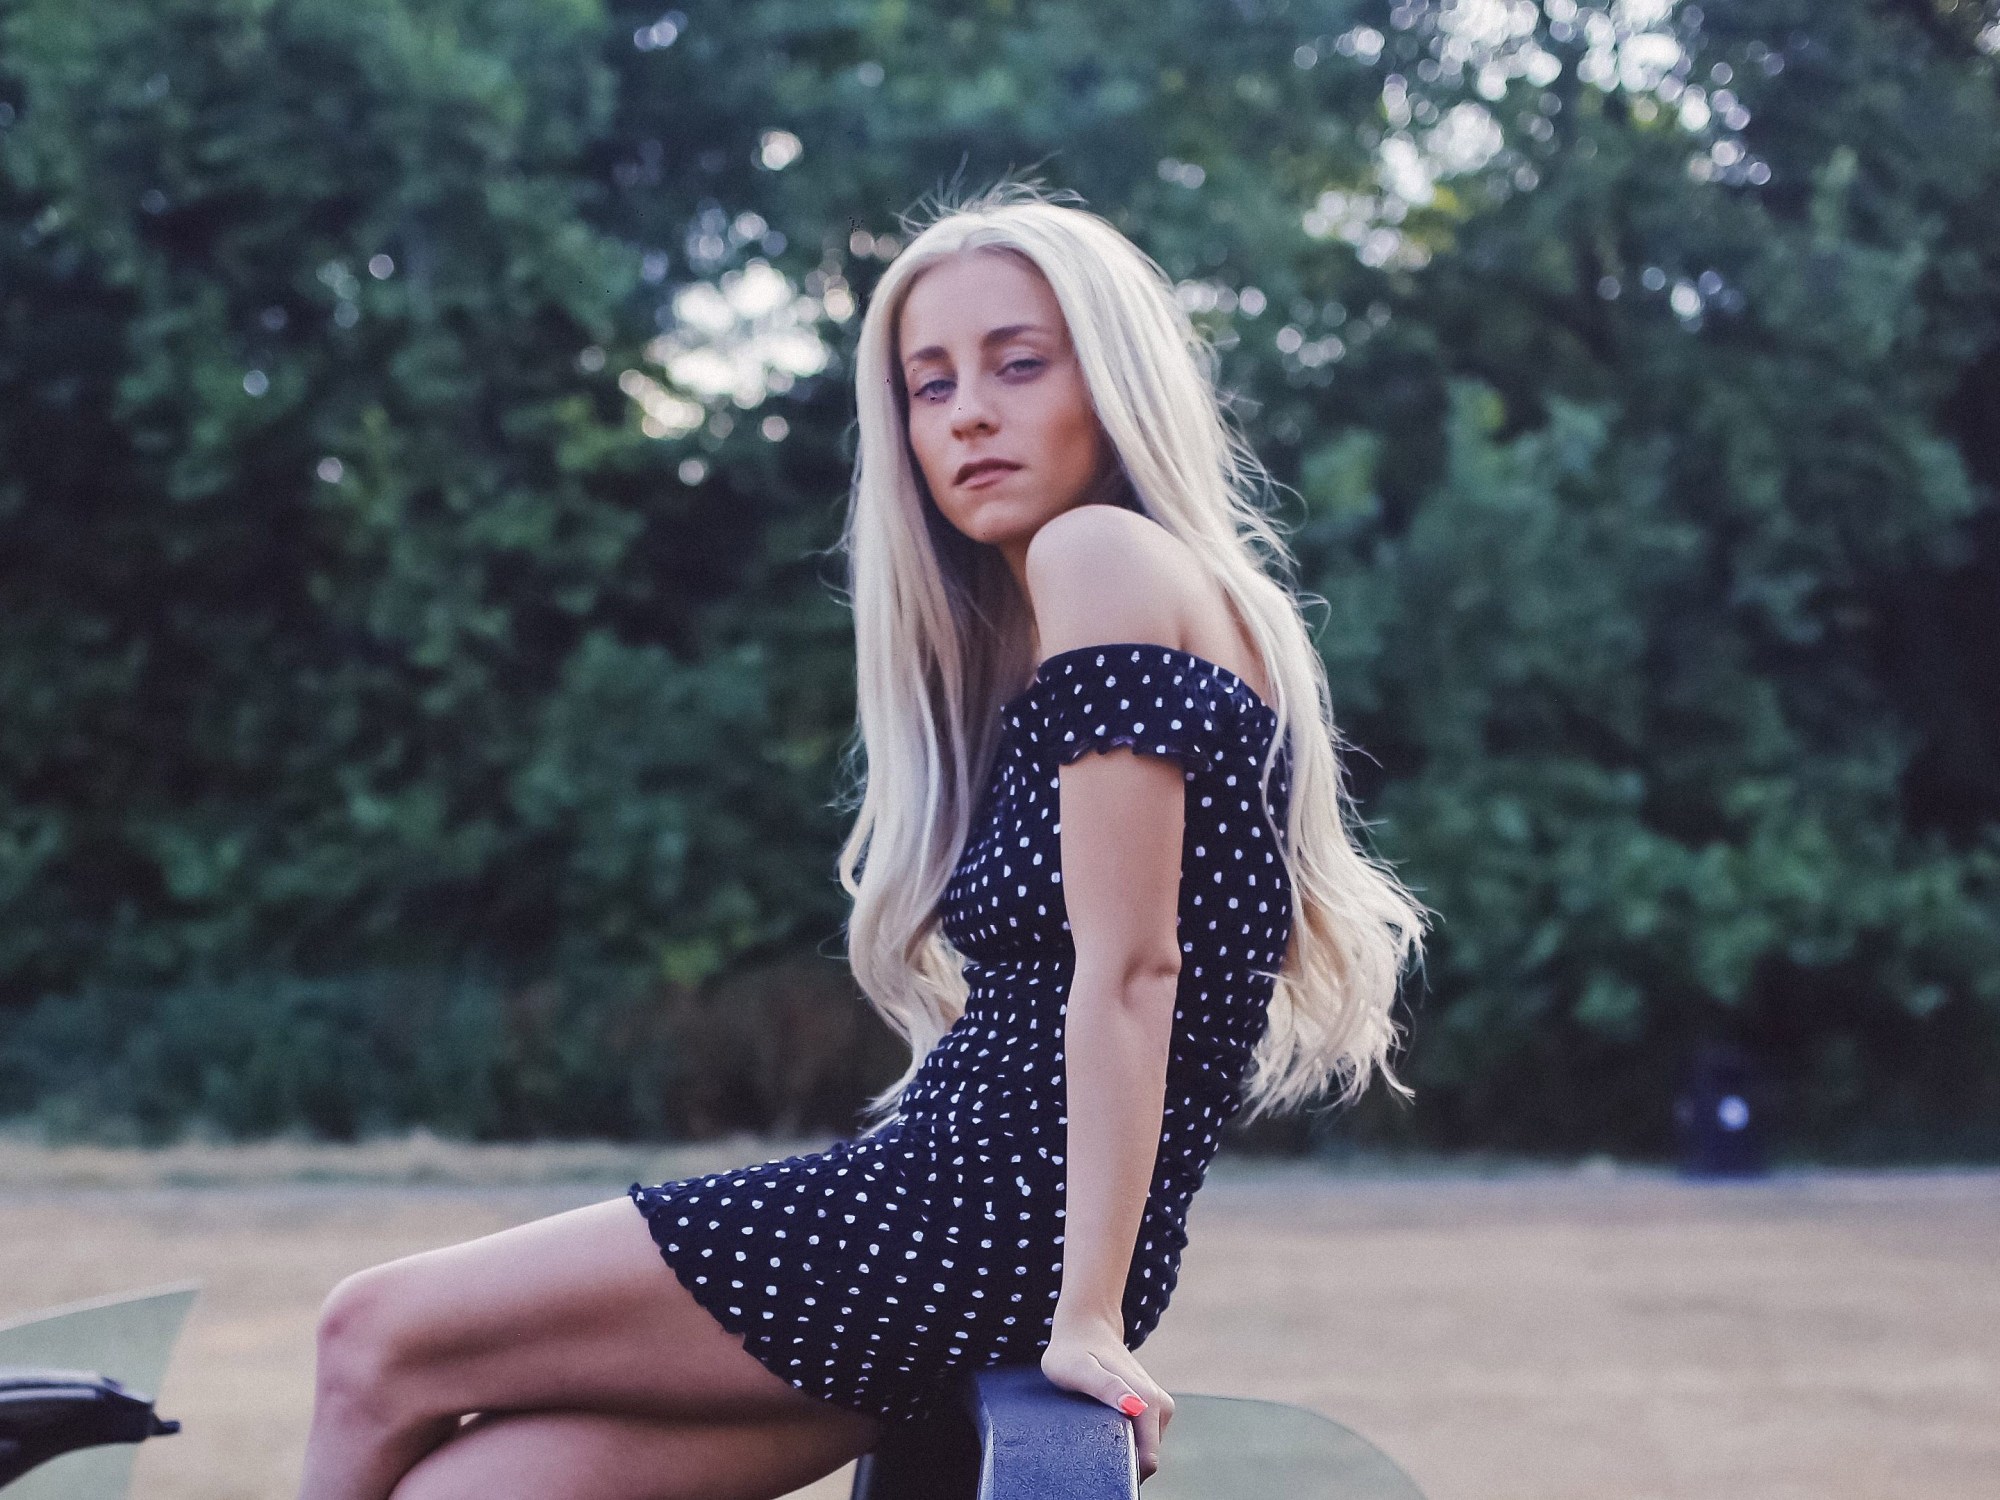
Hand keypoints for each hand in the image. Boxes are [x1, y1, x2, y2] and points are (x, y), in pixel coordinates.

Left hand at [1041, 1312, 1174, 1482]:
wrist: (1086, 1324)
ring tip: (1093, 1433)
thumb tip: (1134, 1407)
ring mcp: (1157, 1406)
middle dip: (1122, 1460)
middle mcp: (1160, 1406)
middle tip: (1090, 1445)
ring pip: (1145, 1448)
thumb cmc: (1075, 1348)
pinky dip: (1124, 1440)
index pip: (1148, 1460)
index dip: (1125, 1471)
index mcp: (1148, 1401)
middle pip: (1147, 1457)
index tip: (1099, 1465)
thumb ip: (1106, 1387)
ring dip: (1122, 1449)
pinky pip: (1141, 1437)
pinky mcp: (1150, 1407)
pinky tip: (1103, 1429)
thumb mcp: (1080, 1368)